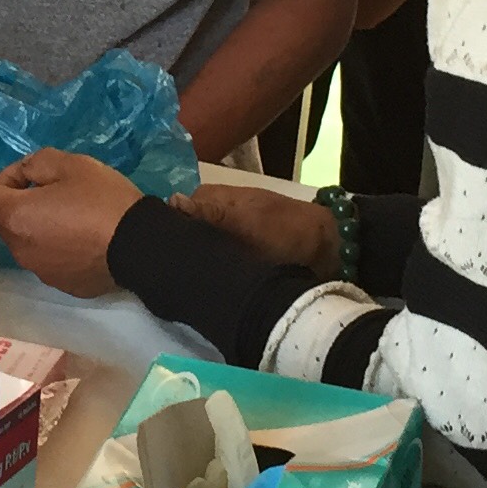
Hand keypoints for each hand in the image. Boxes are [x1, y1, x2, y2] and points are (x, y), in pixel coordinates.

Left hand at [0, 151, 145, 297]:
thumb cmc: (102, 200)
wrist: (141, 247)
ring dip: (41, 226)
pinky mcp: (64, 285)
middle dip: (23, 202)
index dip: (6, 178)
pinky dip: (59, 247)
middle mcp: (20, 250)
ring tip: (75, 214)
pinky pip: (51, 259)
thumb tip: (27, 176)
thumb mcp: (70, 164)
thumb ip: (37, 163)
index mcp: (16, 218)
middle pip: (7, 222)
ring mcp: (42, 271)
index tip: (34, 174)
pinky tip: (87, 238)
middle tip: (57, 190)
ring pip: (29, 242)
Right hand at [178, 178, 343, 279]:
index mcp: (212, 198)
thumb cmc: (285, 229)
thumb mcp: (245, 219)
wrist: (328, 249)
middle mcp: (214, 215)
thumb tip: (171, 202)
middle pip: (184, 233)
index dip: (166, 231)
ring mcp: (226, 236)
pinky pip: (214, 265)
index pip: (174, 212)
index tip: (158, 253)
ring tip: (186, 284)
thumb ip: (209, 213)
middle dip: (179, 251)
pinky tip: (203, 288)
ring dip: (195, 266)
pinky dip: (210, 275)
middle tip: (173, 274)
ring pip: (198, 251)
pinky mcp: (237, 257)